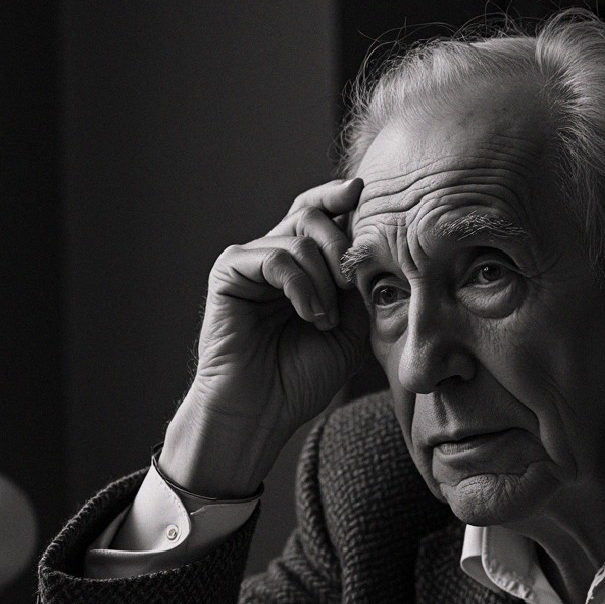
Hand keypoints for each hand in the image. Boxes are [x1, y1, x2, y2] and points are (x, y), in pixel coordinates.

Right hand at [160, 177, 371, 497]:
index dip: (340, 198)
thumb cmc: (301, 377)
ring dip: (323, 280)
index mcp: (300, 265)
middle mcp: (272, 256)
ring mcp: (249, 261)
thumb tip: (375, 245)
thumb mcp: (350, 328)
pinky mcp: (229, 271)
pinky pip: (275, 257)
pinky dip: (301, 286)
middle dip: (341, 245)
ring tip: (324, 322)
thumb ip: (359, 285)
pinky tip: (310, 316)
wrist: (261, 410)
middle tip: (350, 284)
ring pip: (298, 237)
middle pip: (311, 214)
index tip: (364, 193)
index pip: (320, 214)